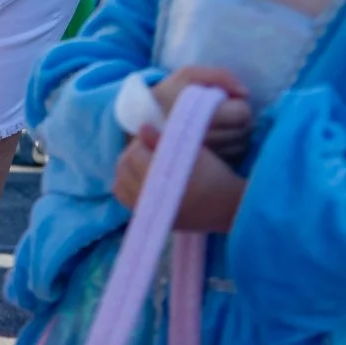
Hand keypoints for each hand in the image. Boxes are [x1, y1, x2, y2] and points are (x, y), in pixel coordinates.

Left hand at [113, 123, 246, 232]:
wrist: (226, 206)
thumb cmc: (213, 174)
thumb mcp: (193, 151)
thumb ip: (163, 140)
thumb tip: (142, 127)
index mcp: (161, 179)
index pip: (135, 154)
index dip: (141, 142)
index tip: (152, 137)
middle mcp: (148, 197)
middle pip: (124, 167)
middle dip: (132, 153)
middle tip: (147, 147)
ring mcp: (145, 210)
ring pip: (118, 183)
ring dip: (126, 169)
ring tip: (142, 161)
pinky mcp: (146, 218)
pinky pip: (123, 198)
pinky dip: (126, 184)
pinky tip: (139, 177)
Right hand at [152, 66, 253, 156]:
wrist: (141, 120)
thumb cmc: (168, 94)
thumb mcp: (188, 74)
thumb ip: (220, 76)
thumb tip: (246, 93)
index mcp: (203, 115)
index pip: (242, 113)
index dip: (239, 105)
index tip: (226, 101)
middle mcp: (205, 138)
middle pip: (243, 131)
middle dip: (240, 120)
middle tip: (225, 112)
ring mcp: (204, 155)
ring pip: (240, 145)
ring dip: (237, 134)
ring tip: (221, 124)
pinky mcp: (203, 164)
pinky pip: (231, 156)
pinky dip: (230, 146)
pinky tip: (217, 137)